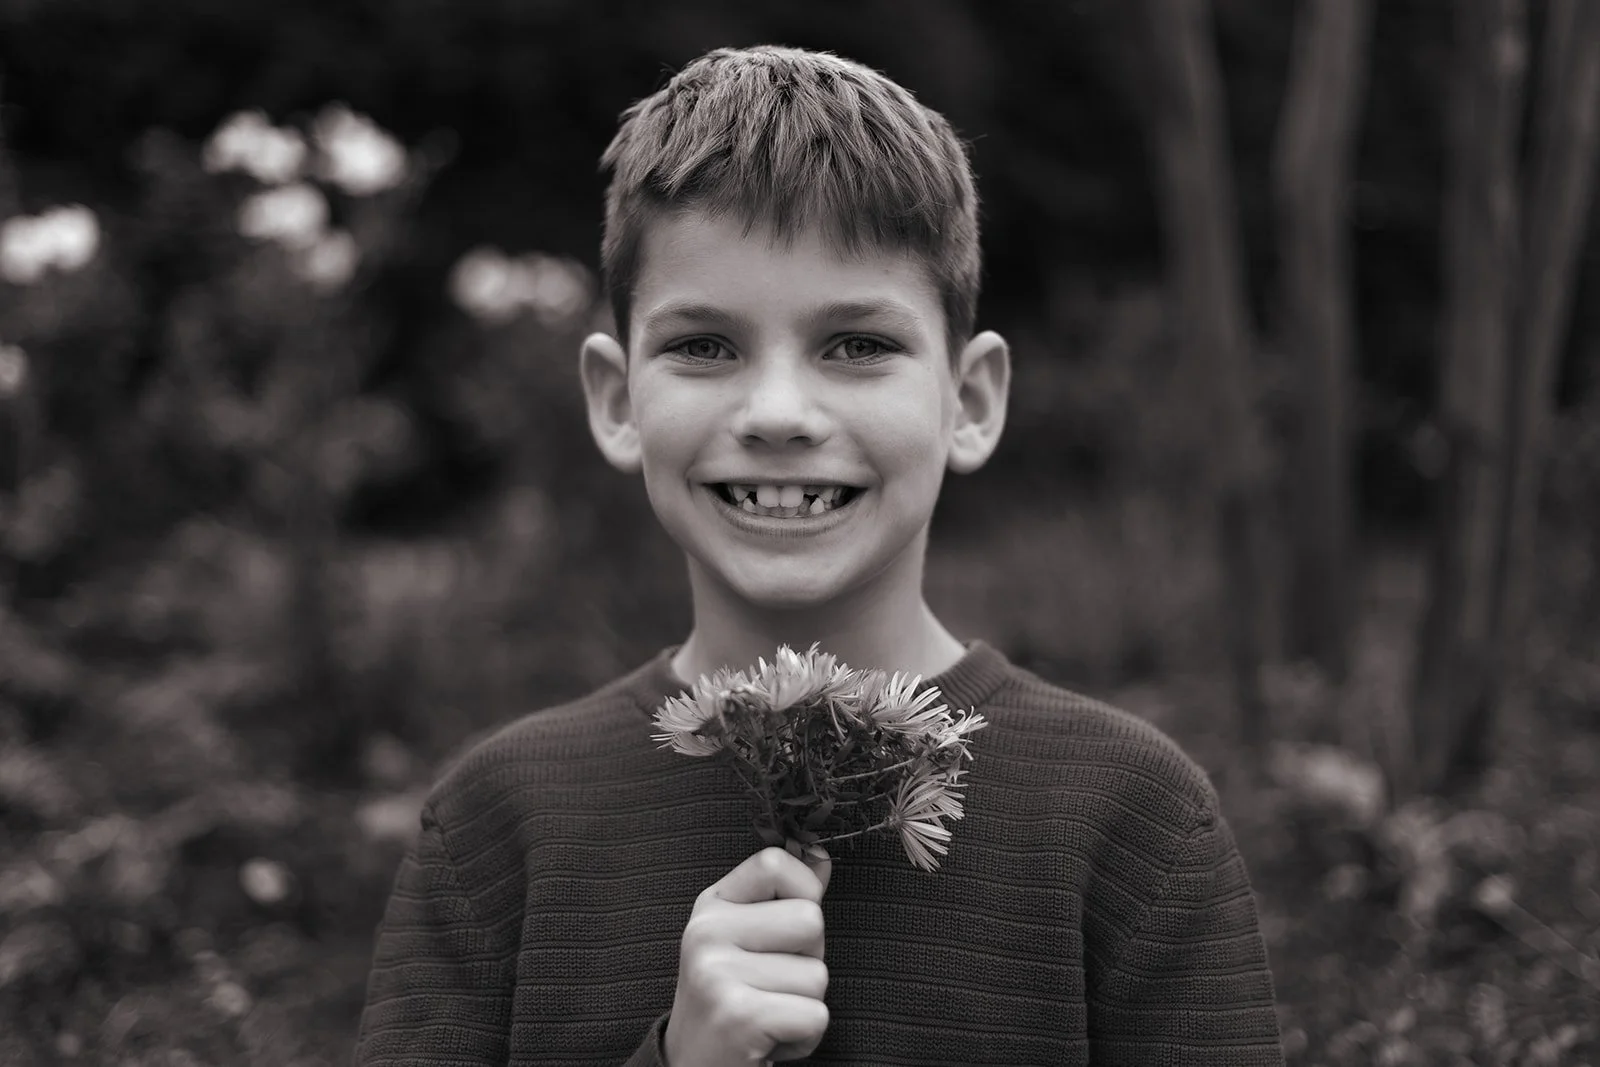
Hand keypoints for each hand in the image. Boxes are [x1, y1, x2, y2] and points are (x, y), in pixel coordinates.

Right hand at [663, 847, 832, 1065]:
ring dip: (805, 1005)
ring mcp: (717, 973)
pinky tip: (770, 1040)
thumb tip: (821, 856)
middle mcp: (706, 933)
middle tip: (772, 985)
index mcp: (711, 907)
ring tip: (768, 1014)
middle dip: (809, 960)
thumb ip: (785, 898)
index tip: (788, 929)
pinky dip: (804, 1037)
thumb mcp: (746, 941)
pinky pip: (815, 1016)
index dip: (803, 890)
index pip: (774, 863)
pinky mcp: (738, 1016)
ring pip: (818, 975)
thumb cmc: (731, 1002)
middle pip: (810, 920)